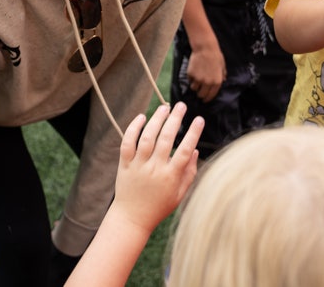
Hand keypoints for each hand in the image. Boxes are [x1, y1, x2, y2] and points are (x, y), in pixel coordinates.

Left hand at [112, 103, 203, 232]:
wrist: (132, 218)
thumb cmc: (159, 207)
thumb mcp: (179, 194)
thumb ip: (189, 173)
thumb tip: (194, 151)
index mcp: (170, 177)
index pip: (184, 150)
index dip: (193, 133)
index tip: (199, 119)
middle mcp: (154, 169)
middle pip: (166, 139)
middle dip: (175, 119)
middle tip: (181, 105)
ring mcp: (138, 166)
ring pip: (147, 137)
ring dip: (157, 120)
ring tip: (165, 107)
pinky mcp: (124, 165)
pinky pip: (127, 143)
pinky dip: (133, 128)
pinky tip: (141, 117)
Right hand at [186, 44, 225, 101]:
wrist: (205, 48)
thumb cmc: (215, 55)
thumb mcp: (222, 66)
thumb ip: (222, 75)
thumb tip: (223, 80)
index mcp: (217, 82)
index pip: (211, 95)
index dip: (207, 99)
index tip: (205, 100)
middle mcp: (207, 82)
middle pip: (201, 94)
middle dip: (200, 94)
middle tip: (199, 92)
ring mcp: (198, 79)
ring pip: (194, 88)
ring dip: (195, 86)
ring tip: (196, 81)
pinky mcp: (191, 74)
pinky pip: (190, 80)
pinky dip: (191, 79)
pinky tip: (193, 73)